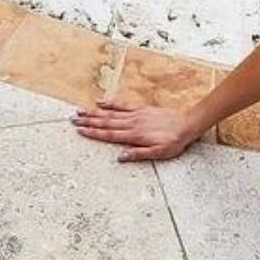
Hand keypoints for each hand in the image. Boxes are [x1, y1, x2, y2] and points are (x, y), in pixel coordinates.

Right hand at [71, 100, 196, 162]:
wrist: (188, 124)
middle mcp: (132, 123)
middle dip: (88, 121)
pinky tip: (101, 102)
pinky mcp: (142, 109)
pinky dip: (111, 103)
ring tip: (80, 111)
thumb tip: (120, 157)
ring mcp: (136, 114)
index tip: (80, 130)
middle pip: (106, 122)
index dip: (93, 133)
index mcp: (134, 135)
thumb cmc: (174, 141)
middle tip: (72, 120)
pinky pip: (123, 105)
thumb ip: (139, 154)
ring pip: (111, 113)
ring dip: (95, 112)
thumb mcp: (159, 153)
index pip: (109, 135)